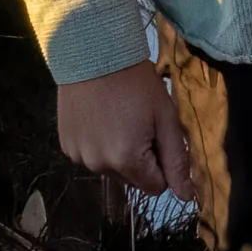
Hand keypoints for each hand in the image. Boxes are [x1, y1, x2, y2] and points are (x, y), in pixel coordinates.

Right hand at [57, 58, 194, 201]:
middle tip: (140, 121)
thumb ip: (176, 157)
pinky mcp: (66, 146)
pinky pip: (91, 156)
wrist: (93, 55)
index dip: (163, 163)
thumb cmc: (136, 82)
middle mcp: (99, 166)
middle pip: (133, 179)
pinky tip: (100, 117)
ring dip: (119, 151)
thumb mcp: (165, 116)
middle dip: (141, 158)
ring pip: (111, 168)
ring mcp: (79, 158)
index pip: (155, 187)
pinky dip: (99, 143)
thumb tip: (185, 195)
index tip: (159, 135)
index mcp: (127, 160)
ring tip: (119, 116)